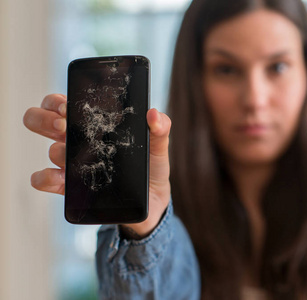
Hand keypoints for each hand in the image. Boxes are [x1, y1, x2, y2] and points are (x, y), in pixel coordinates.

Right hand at [23, 94, 171, 236]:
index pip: (64, 104)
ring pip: (49, 149)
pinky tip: (60, 178)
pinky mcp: (71, 189)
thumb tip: (153, 113)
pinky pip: (44, 180)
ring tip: (75, 157)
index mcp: (95, 125)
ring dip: (58, 151)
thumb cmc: (152, 167)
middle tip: (64, 127)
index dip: (58, 101)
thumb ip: (160, 127)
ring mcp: (72, 165)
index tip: (69, 106)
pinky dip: (45, 177)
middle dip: (45, 119)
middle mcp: (78, 141)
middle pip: (43, 120)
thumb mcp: (158, 145)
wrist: (153, 201)